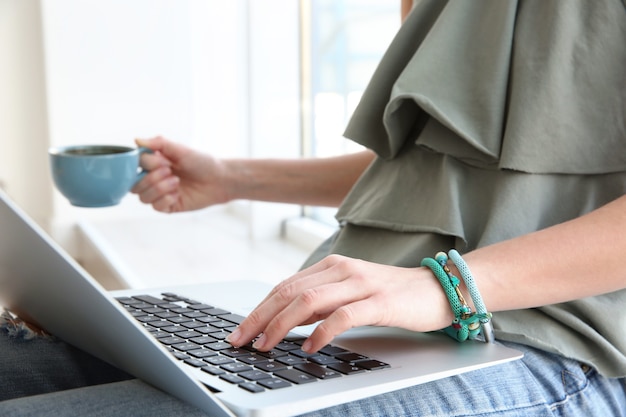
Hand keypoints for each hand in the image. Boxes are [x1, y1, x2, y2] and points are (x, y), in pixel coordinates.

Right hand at [131, 136, 230, 212]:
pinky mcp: (168, 206)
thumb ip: (158, 143)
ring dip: (160, 188)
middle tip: (171, 171)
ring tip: (177, 182)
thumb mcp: (180, 149)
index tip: (166, 161)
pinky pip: (155, 207)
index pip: (135, 165)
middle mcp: (154, 179)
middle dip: (152, 178)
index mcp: (153, 164)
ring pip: (143, 197)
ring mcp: (160, 194)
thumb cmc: (202, 162)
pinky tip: (178, 194)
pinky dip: (166, 199)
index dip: (148, 164)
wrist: (220, 179)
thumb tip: (136, 140)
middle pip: (134, 185)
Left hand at [227, 254, 452, 352]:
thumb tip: (286, 320)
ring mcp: (360, 284)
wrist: (436, 288)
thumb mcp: (349, 292)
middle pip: (289, 292)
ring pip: (308, 301)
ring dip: (281, 325)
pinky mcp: (379, 302)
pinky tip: (309, 346)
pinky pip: (343, 316)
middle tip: (241, 340)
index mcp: (331, 266)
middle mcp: (342, 269)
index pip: (284, 286)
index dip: (259, 308)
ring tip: (266, 345)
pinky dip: (321, 332)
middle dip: (259, 317)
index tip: (241, 330)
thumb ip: (320, 302)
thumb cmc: (391, 293)